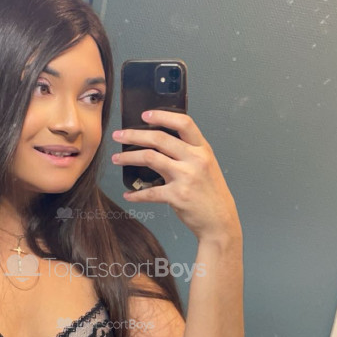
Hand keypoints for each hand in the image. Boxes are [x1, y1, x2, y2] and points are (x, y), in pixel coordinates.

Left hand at [111, 111, 241, 245]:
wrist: (220, 221)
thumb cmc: (211, 193)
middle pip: (159, 138)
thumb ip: (189, 152)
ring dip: (128, 158)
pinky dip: (136, 194)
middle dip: (134, 135)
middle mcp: (195, 159)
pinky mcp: (177, 196)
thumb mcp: (206, 165)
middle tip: (118, 135)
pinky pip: (150, 191)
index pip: (184, 123)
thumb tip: (160, 142)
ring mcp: (186, 177)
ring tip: (116, 158)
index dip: (162, 116)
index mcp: (202, 149)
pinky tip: (128, 195)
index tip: (145, 115)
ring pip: (150, 158)